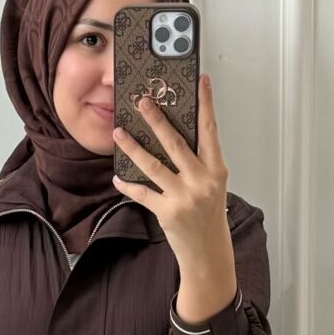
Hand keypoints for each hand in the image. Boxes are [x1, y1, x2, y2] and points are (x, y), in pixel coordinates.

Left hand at [110, 71, 228, 267]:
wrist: (208, 252)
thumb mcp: (212, 186)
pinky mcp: (167, 212)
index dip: (206, 104)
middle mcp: (201, 181)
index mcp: (216, 170)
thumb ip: (198, 163)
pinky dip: (128, 185)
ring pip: (153, 165)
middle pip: (175, 142)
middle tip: (142, 101)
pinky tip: (117, 177)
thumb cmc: (209, 217)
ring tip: (119, 132)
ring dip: (133, 147)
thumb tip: (173, 137)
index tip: (201, 81)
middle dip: (156, 119)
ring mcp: (184, 197)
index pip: (210, 130)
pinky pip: (142, 193)